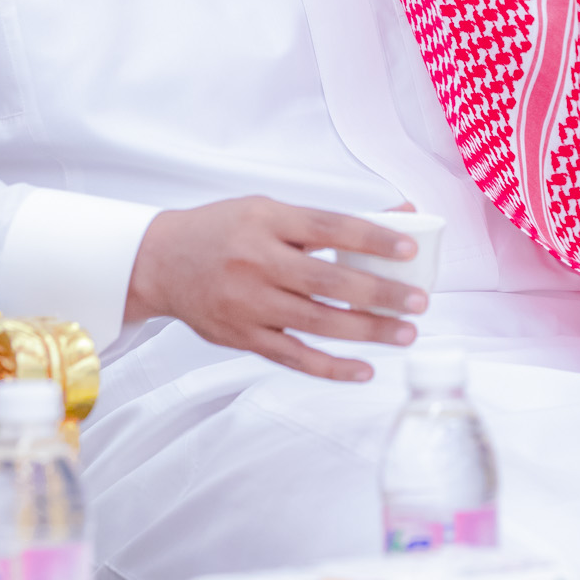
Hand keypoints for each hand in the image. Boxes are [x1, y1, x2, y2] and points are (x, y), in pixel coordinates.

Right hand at [126, 196, 424, 381]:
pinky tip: (364, 368)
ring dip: (367, 330)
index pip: (330, 227)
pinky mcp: (243, 337)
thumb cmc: (224, 231)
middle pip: (329, 280)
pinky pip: (294, 356)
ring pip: (318, 322)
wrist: (161, 262)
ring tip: (406, 333)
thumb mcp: (270, 210)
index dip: (372, 238)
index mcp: (268, 221)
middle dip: (380, 293)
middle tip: (419, 301)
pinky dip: (331, 366)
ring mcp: (249, 303)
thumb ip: (329, 220)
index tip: (409, 250)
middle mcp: (258, 261)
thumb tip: (398, 217)